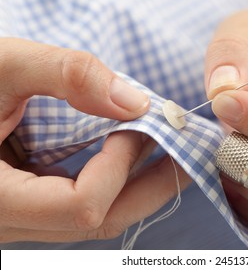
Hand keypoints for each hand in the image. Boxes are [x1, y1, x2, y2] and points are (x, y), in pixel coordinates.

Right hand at [0, 38, 190, 242]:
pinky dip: (117, 181)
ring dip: (140, 186)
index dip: (118, 166)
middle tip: (188, 152)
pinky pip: (84, 204)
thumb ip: (66, 75)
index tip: (137, 125)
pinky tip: (133, 153)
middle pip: (99, 222)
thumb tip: (135, 102)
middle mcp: (9, 221)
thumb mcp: (0, 66)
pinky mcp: (32, 203)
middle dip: (152, 186)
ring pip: (95, 219)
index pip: (79, 206)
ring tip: (169, 151)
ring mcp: (23, 217)